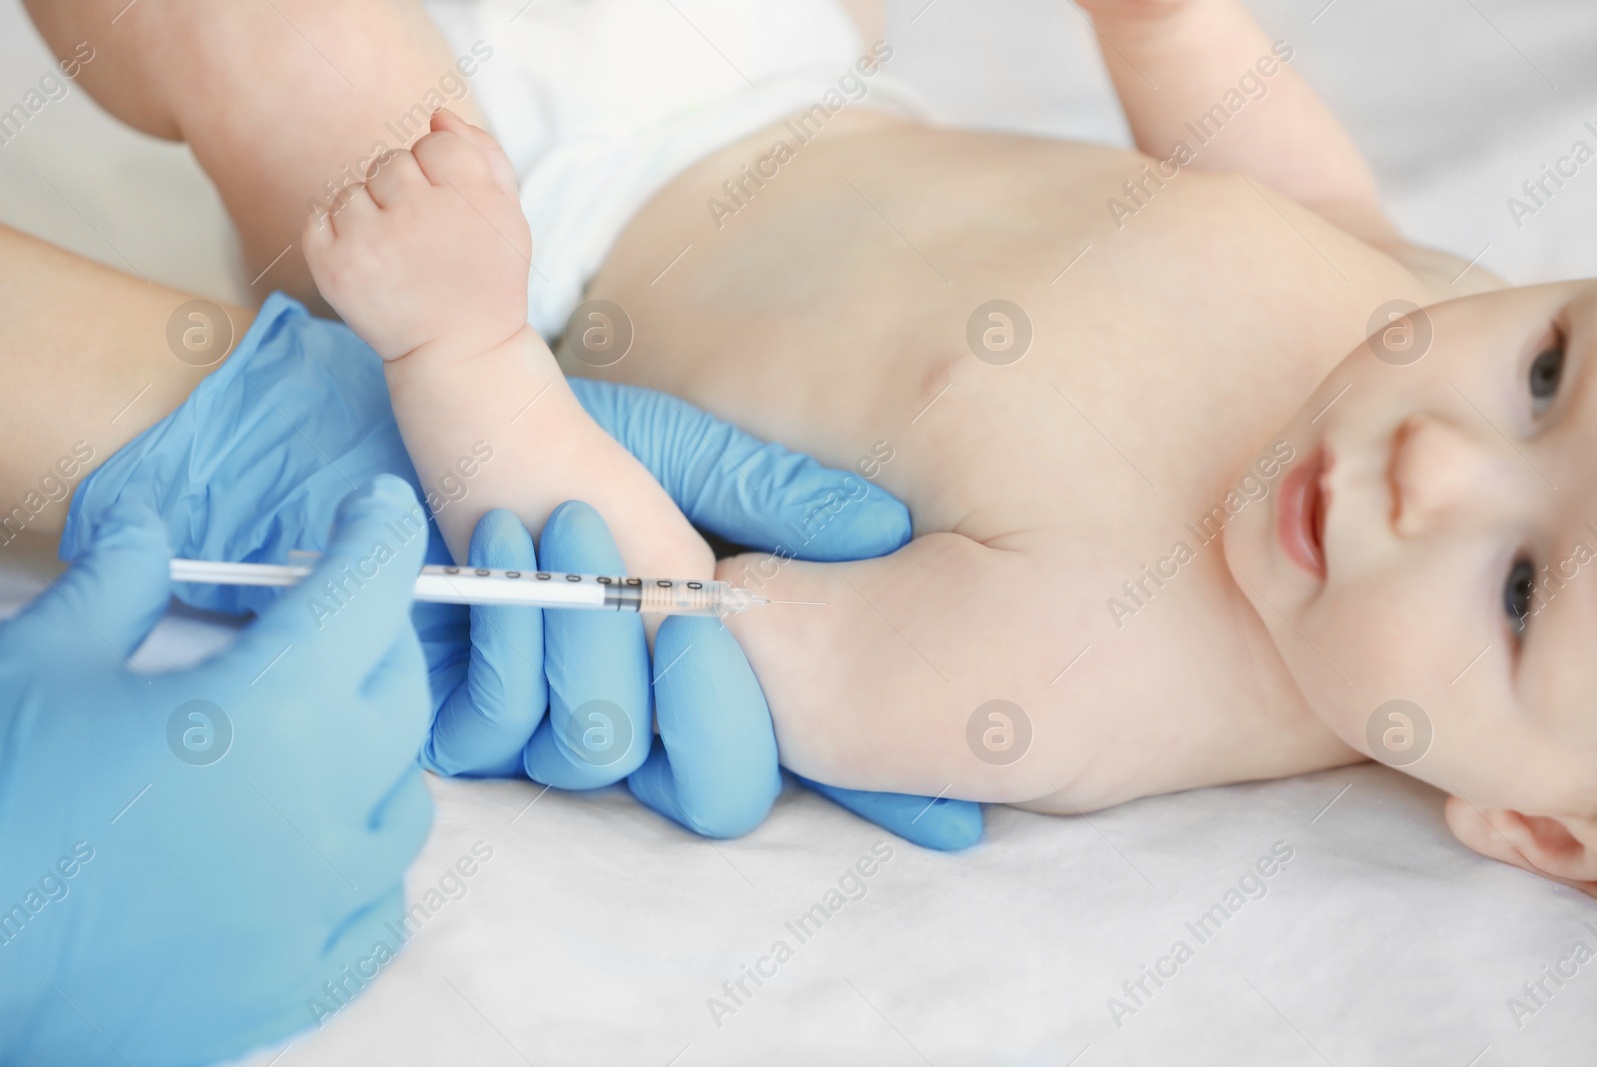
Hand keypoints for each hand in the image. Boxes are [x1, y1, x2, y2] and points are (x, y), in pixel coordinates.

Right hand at [0, 477, 432, 1064]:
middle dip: (373, 637)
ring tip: (317, 738)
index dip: (380, 534)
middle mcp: (324, 803)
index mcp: (273, 705)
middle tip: (324, 620)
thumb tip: (146, 527)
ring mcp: (320, 903)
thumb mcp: (44, 662)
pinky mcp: (299, 983)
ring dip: (375, 754)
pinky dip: (363, 868)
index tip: (374, 514)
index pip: (372, 589)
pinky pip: (380, 912)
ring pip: (406, 802)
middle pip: (401, 690)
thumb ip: (118, 580)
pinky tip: (321, 849)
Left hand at [61, 296, 982, 847]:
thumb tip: (891, 540)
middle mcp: (644, 705)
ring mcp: (557, 714)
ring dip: (585, 636)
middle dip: (706, 705)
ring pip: (600, 756)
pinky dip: (507, 636)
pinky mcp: (467, 708)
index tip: (947, 815)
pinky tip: (501, 541)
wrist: (425, 410)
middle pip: (717, 793)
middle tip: (683, 596)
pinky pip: (502, 730)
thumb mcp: (689, 455)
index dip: (877, 791)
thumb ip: (782, 505)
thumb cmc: (560, 434)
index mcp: (709, 656)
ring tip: (566, 520)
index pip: (804, 746)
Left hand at [303, 109, 528, 365]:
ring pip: (354, 188)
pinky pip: (321, 215)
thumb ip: (484, 154)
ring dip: (370, 212)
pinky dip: (337, 231)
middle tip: (423, 240)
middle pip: (391, 162)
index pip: (436, 144)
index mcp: (470, 199)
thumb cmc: (487, 278)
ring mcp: (372, 242)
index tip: (450, 212)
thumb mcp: (507, 216)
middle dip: (403, 192)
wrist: (461, 352)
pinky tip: (367, 260)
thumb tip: (437, 114)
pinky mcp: (334, 266)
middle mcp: (420, 216)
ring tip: (395, 254)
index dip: (441, 173)